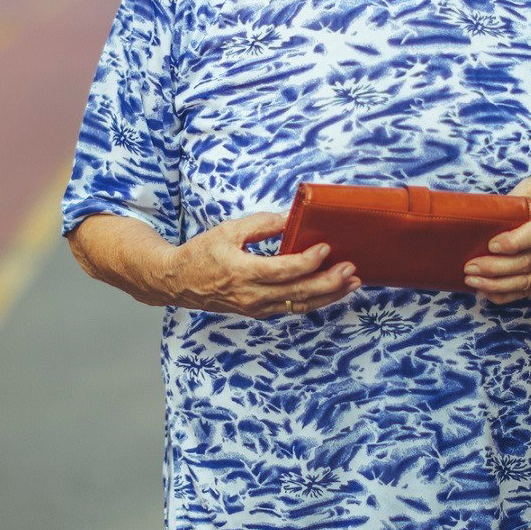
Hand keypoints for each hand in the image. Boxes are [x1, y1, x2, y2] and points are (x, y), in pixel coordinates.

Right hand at [163, 211, 362, 318]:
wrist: (178, 281)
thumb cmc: (202, 252)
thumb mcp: (229, 230)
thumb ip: (261, 224)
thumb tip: (291, 217)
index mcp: (243, 272)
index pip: (284, 270)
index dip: (309, 261)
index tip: (326, 247)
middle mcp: (252, 296)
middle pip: (299, 293)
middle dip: (330, 282)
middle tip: (352, 269)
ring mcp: (256, 308)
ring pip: (300, 305)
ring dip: (329, 295)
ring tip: (352, 283)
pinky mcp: (258, 312)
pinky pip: (292, 308)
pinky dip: (313, 300)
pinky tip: (330, 291)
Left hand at [463, 170, 530, 304]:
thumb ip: (514, 200)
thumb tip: (484, 216)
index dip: (514, 243)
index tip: (490, 245)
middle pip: (528, 262)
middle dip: (496, 268)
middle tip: (470, 266)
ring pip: (528, 280)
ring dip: (497, 284)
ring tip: (473, 281)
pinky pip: (529, 288)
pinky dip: (507, 293)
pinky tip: (487, 291)